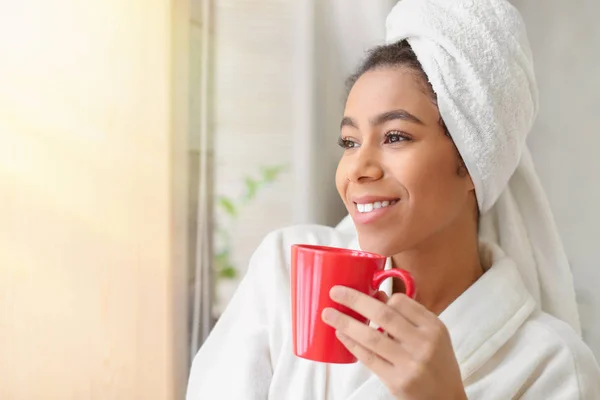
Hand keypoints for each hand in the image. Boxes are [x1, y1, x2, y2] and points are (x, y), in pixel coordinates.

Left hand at [322, 287, 465, 399]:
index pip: (400, 302)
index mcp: (433, 327)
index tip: (363, 294)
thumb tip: (376, 295)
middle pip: (383, 314)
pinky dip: (352, 344)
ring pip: (371, 337)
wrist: (446, 398)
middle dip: (355, 300)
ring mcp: (410, 363)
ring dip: (346, 323)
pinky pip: (368, 358)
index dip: (379, 297)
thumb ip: (407, 316)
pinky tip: (341, 335)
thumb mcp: (432, 335)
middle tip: (334, 292)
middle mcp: (423, 343)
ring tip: (328, 314)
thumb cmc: (436, 363)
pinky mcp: (397, 381)